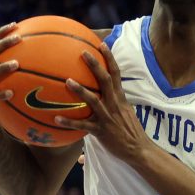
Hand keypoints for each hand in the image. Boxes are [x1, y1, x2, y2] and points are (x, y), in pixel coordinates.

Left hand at [55, 44, 149, 163]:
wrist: (138, 149)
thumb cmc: (130, 131)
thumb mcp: (125, 112)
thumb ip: (113, 102)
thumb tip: (100, 95)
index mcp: (120, 98)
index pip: (116, 73)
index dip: (109, 58)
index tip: (101, 44)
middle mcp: (114, 104)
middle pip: (105, 80)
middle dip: (95, 65)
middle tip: (83, 52)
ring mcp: (107, 117)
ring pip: (93, 100)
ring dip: (80, 90)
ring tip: (67, 81)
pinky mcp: (101, 131)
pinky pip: (83, 126)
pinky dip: (69, 122)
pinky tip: (57, 119)